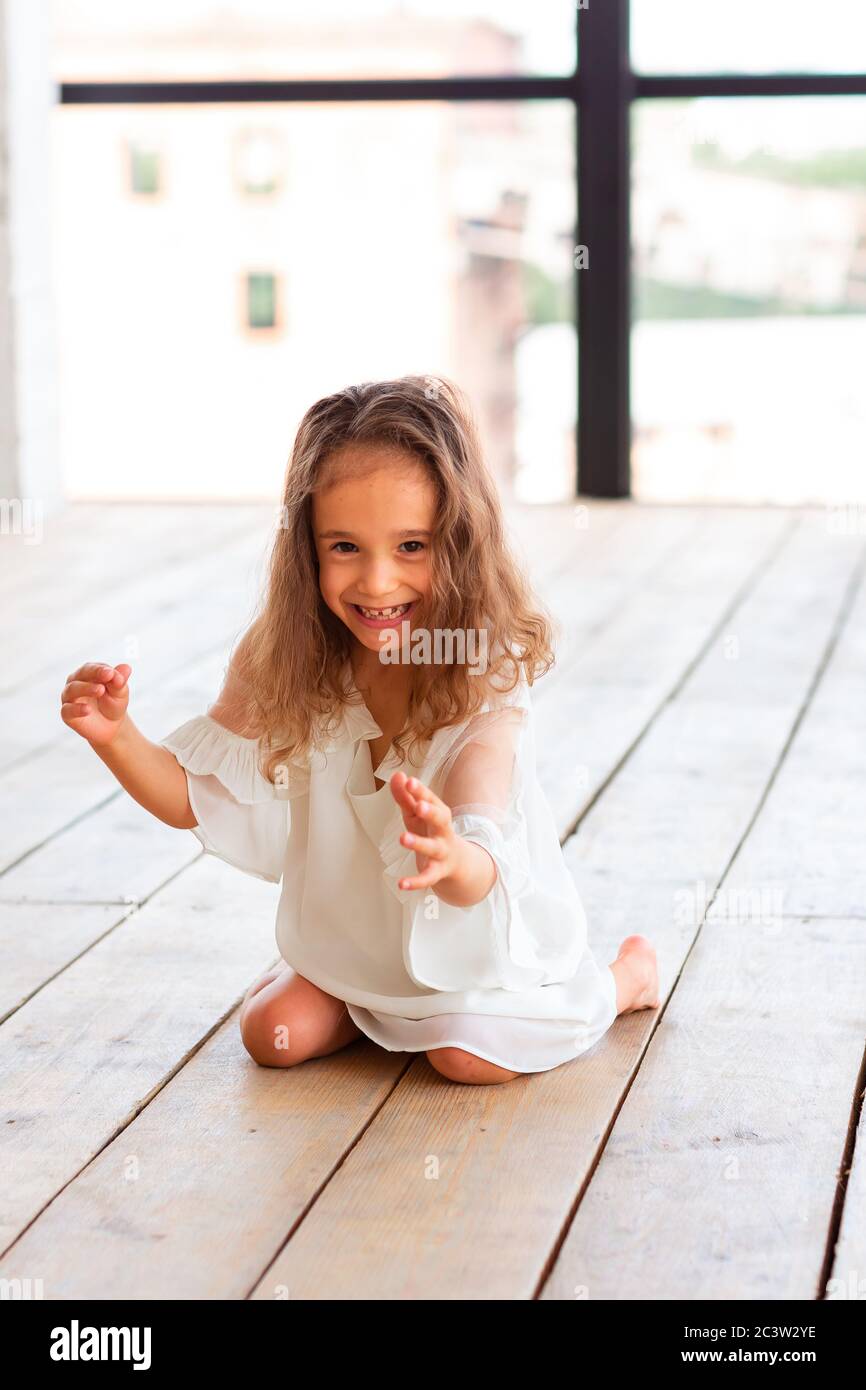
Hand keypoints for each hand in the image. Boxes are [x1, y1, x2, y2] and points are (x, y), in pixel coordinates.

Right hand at [60, 662, 131, 746]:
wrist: (111, 726)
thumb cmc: (113, 703)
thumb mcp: (120, 693)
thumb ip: (120, 681)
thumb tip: (126, 667)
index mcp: (89, 673)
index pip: (92, 668)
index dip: (101, 669)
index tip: (111, 673)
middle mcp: (76, 682)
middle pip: (80, 674)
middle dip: (94, 674)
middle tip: (108, 677)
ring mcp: (70, 697)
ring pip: (72, 689)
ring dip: (86, 688)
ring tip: (100, 690)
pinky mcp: (67, 713)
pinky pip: (67, 709)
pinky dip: (76, 708)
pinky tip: (87, 709)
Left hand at [388, 771, 459, 891]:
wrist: (456, 863)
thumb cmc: (431, 832)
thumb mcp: (416, 815)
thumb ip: (405, 796)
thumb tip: (397, 775)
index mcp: (439, 813)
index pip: (431, 799)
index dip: (420, 791)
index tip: (410, 781)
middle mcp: (443, 831)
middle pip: (440, 820)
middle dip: (431, 812)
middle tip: (419, 806)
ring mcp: (442, 852)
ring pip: (433, 848)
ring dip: (419, 843)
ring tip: (403, 839)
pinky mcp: (438, 872)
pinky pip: (428, 877)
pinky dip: (416, 881)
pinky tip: (401, 883)